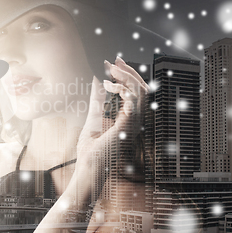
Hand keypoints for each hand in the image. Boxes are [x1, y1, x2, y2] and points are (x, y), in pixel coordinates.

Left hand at [70, 57, 148, 196]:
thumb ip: (97, 100)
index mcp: (128, 118)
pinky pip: (134, 102)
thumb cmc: (91, 152)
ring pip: (142, 92)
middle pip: (143, 89)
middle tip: (114, 61)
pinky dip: (123, 89)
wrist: (88, 171)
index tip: (114, 62)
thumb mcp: (93, 118)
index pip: (136, 92)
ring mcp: (133, 124)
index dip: (128, 74)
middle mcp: (134, 121)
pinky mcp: (127, 127)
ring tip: (110, 70)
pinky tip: (109, 86)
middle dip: (129, 71)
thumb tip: (95, 80)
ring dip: (126, 77)